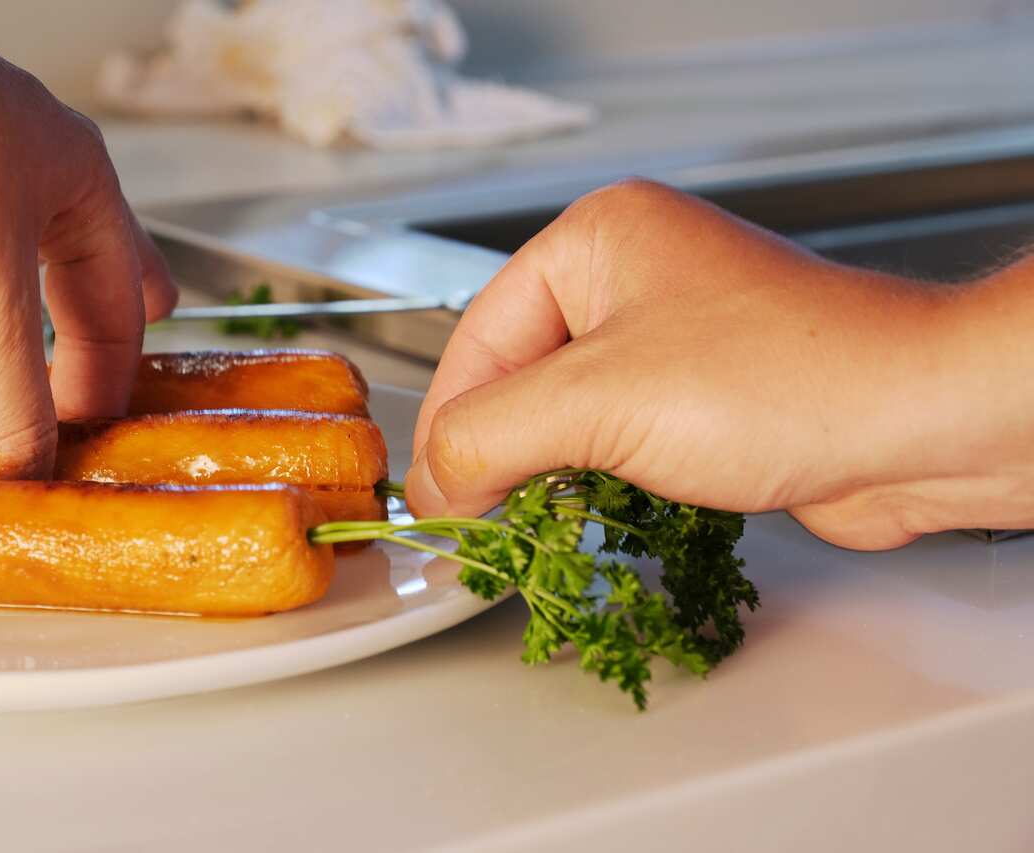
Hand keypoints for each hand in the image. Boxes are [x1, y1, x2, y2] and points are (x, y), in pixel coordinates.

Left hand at [0, 2, 177, 478]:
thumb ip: (11, 400)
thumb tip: (20, 479)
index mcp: (84, 188)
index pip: (123, 311)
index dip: (109, 386)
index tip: (79, 446)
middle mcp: (31, 173)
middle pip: (87, 270)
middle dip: (92, 335)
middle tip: (89, 395)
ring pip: (15, 260)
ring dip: (17, 321)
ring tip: (9, 370)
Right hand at [406, 179, 1033, 548]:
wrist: (923, 426)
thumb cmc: (788, 381)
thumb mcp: (600, 402)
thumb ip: (488, 436)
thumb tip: (432, 483)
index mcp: (596, 240)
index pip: (479, 337)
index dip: (449, 427)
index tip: (436, 502)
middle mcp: (632, 277)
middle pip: (519, 378)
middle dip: (503, 453)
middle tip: (487, 520)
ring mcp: (673, 335)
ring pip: (568, 415)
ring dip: (552, 474)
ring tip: (543, 520)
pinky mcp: (705, 393)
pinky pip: (619, 438)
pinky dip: (600, 481)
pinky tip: (603, 514)